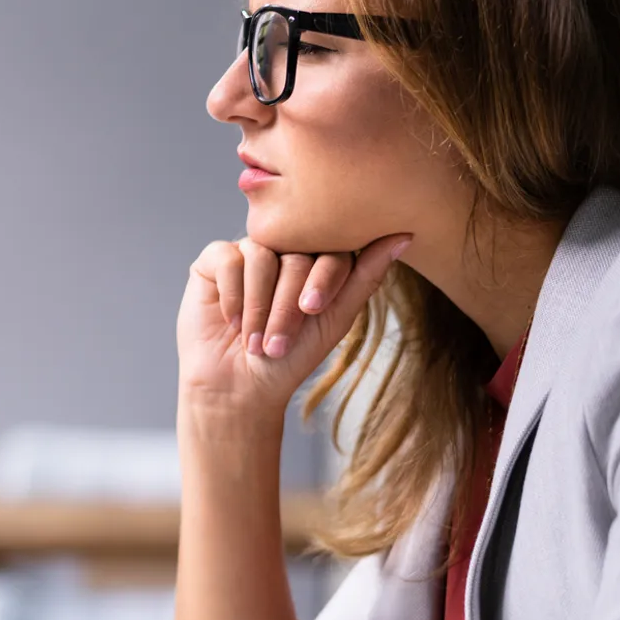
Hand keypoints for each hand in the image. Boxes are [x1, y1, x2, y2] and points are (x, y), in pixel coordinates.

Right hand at [176, 234, 410, 423]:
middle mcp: (283, 249)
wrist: (239, 386)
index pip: (331, 247)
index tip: (313, 311)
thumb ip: (366, 276)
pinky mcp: (214, 261)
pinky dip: (232, 294)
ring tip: (254, 339)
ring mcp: (247, 252)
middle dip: (287, 302)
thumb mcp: (335, 318)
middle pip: (294, 253)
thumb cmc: (290, 357)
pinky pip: (226, 258)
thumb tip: (405, 234)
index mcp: (317, 259)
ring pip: (259, 254)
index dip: (323, 278)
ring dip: (258, 303)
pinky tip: (231, 321)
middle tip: (279, 341)